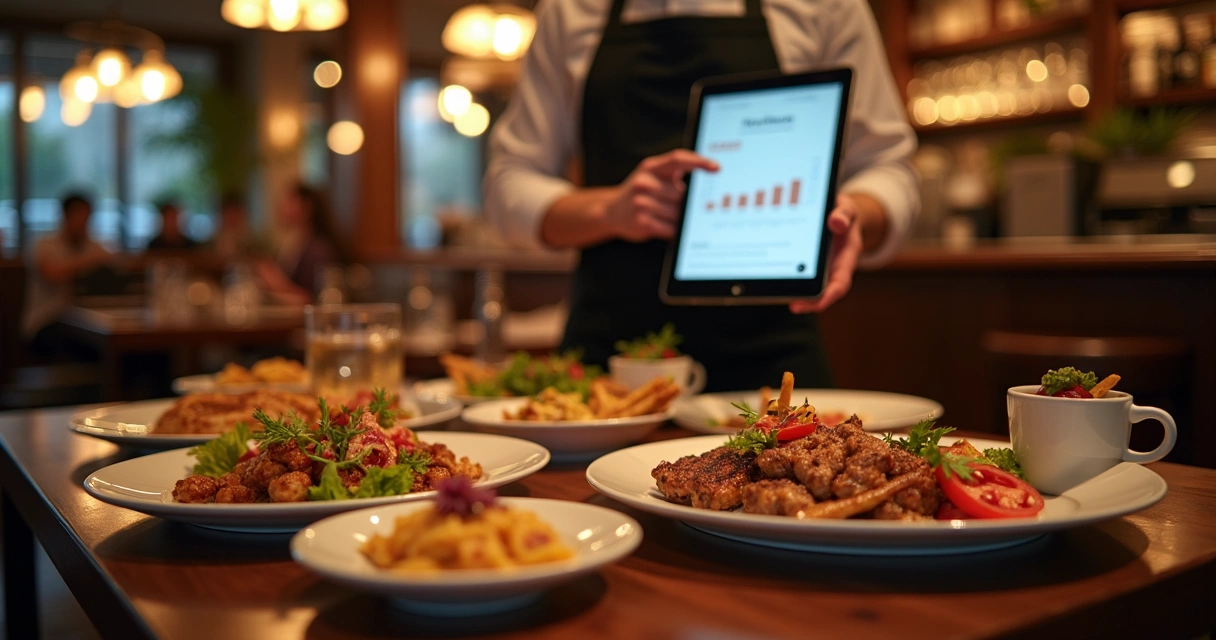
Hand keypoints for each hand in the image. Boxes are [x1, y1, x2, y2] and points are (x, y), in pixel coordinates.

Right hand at [605, 150, 718, 241]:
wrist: (611, 210)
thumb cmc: (641, 193)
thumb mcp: (652, 176)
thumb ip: (674, 175)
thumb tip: (704, 190)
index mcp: (651, 167)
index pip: (678, 158)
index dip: (699, 161)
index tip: (717, 168)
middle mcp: (644, 182)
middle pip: (682, 193)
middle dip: (688, 204)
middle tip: (691, 209)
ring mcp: (641, 202)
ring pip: (677, 213)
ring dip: (682, 219)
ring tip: (675, 219)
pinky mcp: (641, 221)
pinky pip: (670, 228)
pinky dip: (676, 230)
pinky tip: (673, 229)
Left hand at [789, 194, 864, 313]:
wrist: (839, 215)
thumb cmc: (843, 215)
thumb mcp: (847, 209)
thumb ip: (844, 215)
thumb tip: (836, 223)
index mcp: (846, 258)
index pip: (841, 283)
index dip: (830, 296)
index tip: (817, 303)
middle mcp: (832, 268)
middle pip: (823, 292)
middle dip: (810, 302)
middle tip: (794, 305)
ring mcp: (819, 269)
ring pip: (808, 286)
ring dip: (795, 294)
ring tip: (778, 296)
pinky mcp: (805, 265)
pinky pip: (797, 274)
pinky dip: (786, 278)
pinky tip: (771, 278)